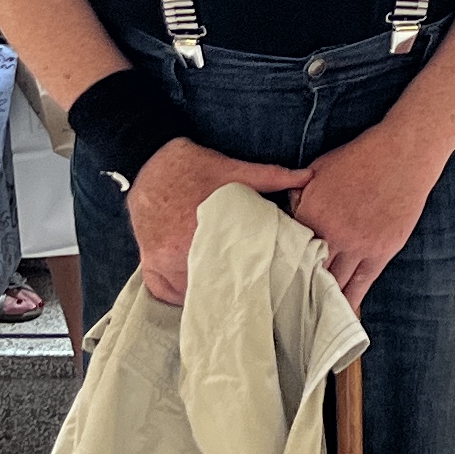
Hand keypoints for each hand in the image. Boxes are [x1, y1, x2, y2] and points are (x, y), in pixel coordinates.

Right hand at [126, 139, 310, 304]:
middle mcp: (179, 250)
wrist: (148, 159)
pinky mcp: (148, 258)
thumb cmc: (190, 165)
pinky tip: (192, 288)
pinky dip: (175, 293)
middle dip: (225, 288)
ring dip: (202, 292)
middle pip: (208, 286)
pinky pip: (161, 290)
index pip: (230, 271)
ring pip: (186, 292)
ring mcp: (160, 257)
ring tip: (220, 289)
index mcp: (205, 230)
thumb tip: (306, 177)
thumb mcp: (231, 168)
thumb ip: (270, 176)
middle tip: (241, 288)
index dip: (245, 279)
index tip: (257, 281)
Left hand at [288, 114, 452, 306]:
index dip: (281, 267)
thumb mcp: (318, 170)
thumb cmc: (360, 157)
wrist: (402, 154)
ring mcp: (359, 245)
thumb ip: (299, 195)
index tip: (273, 284)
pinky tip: (341, 314)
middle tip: (286, 313)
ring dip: (323, 301)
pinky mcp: (382, 251)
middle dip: (298, 292)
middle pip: (309, 271)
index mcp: (311, 213)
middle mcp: (332, 233)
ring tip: (310, 322)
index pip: (289, 249)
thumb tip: (287, 214)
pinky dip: (351, 300)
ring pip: (335, 282)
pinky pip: (363, 283)